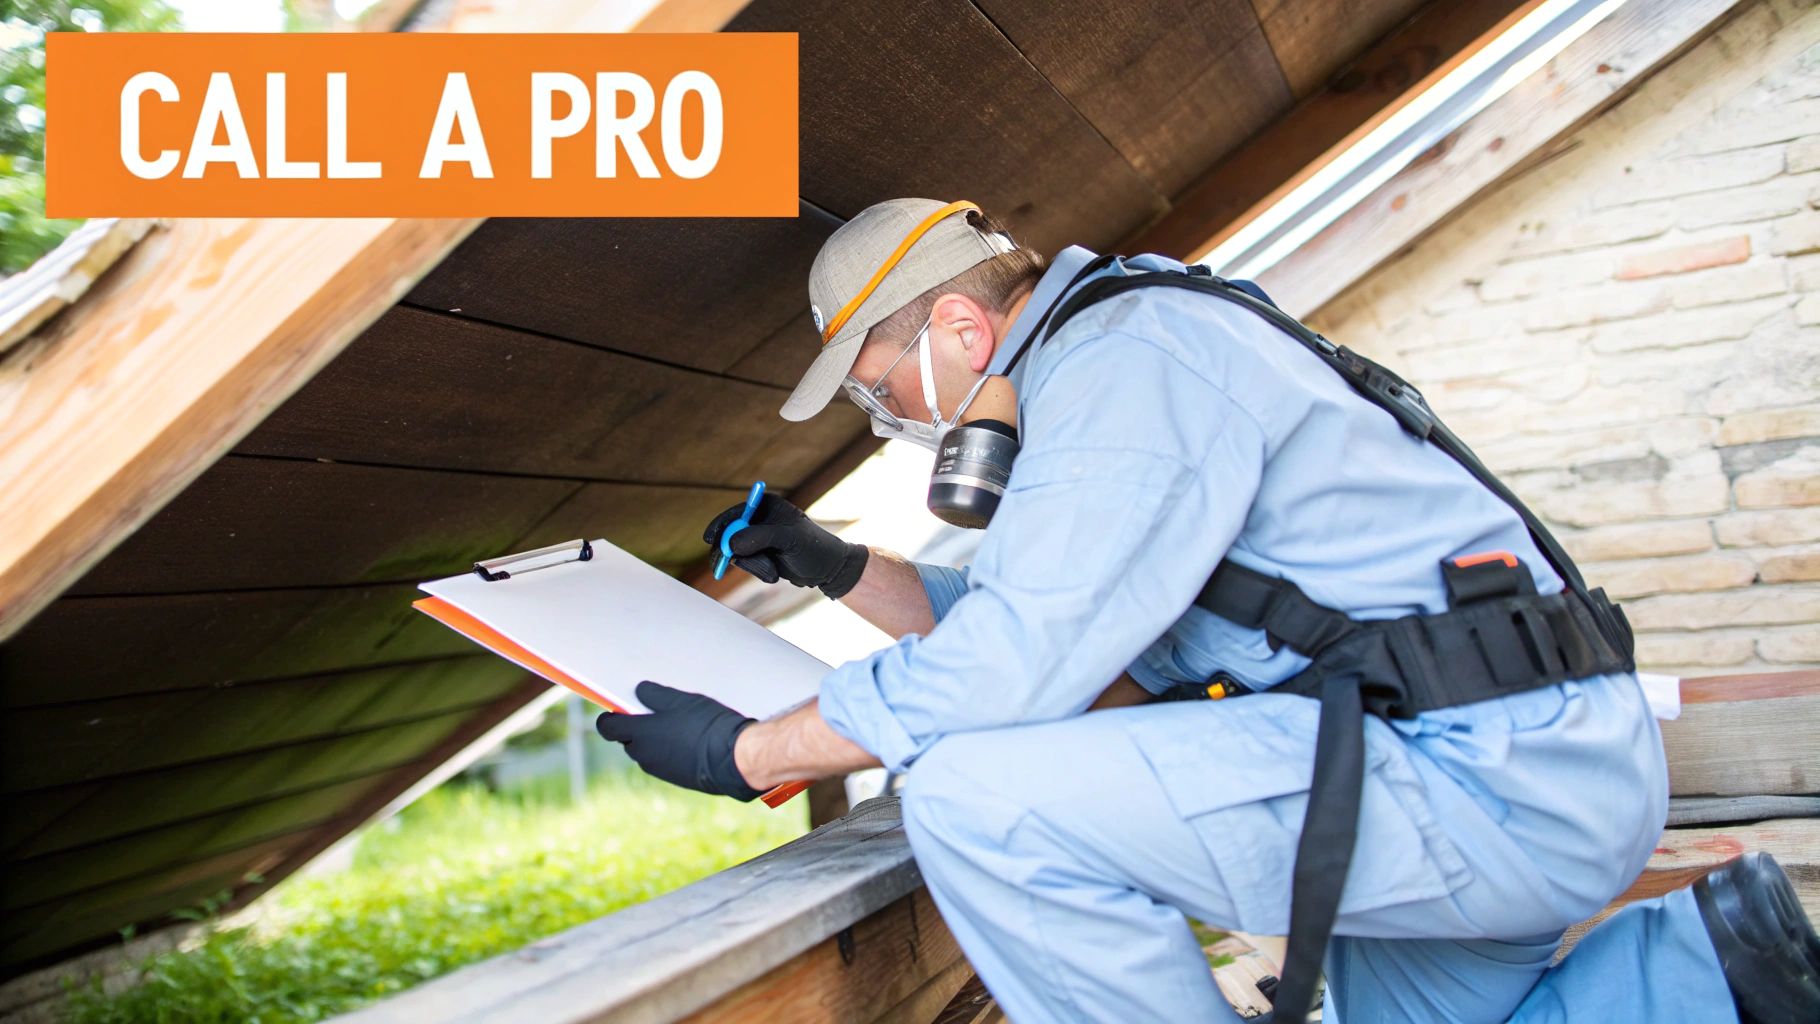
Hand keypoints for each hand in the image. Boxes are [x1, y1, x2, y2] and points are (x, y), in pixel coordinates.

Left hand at [596, 682, 761, 800]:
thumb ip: (655, 695)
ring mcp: (660, 770)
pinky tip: (689, 742)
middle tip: (654, 714)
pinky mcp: (676, 779)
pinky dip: (669, 752)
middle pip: (628, 741)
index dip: (609, 717)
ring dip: (654, 741)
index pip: (608, 728)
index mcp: (639, 734)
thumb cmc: (707, 726)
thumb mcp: (680, 701)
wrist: (734, 758)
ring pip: (647, 752)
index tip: (616, 709)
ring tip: (677, 726)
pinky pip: (664, 762)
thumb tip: (640, 691)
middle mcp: (644, 755)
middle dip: (635, 728)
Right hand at [703, 493, 868, 598]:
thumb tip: (730, 544)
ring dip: (752, 565)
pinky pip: (745, 563)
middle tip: (722, 567)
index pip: (736, 512)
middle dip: (733, 553)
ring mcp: (758, 537)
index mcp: (767, 505)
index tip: (711, 539)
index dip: (721, 525)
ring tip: (772, 572)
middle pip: (730, 532)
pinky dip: (757, 570)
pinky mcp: (759, 553)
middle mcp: (760, 519)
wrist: (828, 570)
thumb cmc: (814, 548)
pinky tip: (774, 574)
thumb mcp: (789, 540)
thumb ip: (759, 538)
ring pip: (736, 552)